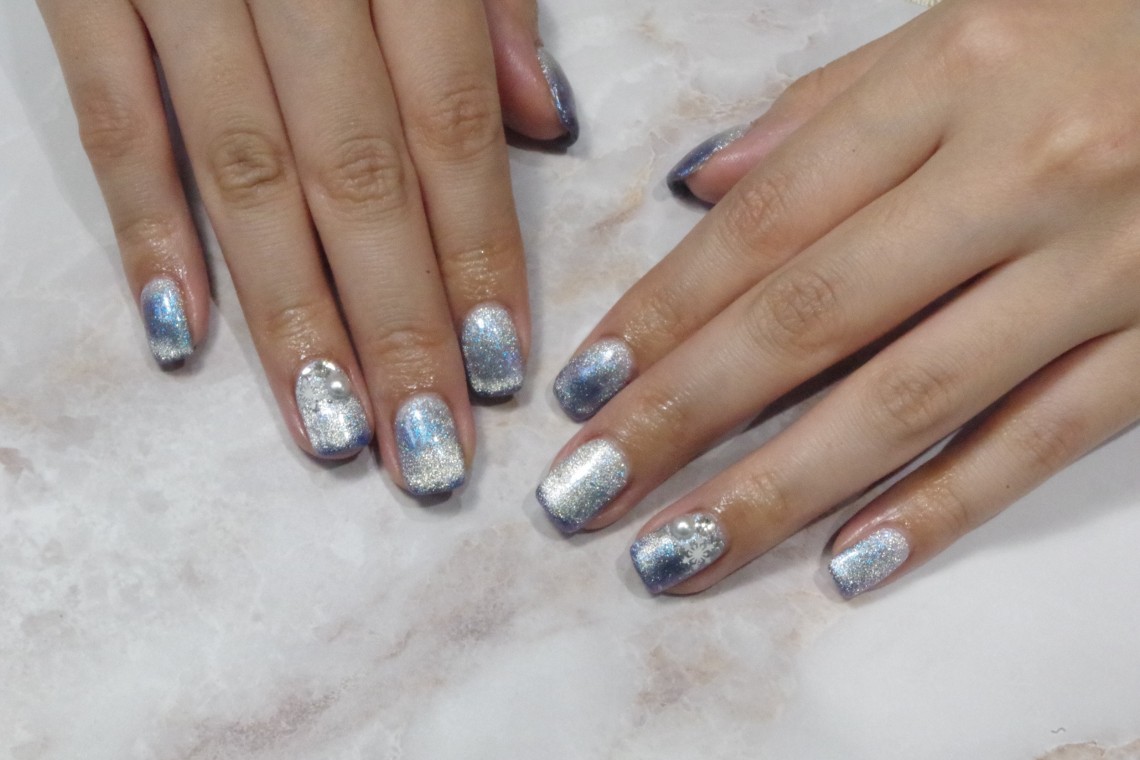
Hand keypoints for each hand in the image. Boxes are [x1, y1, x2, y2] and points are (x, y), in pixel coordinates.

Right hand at [38, 0, 577, 494]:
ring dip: (288, 313)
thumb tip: (540, 122)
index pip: (446, 128)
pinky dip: (144, 225)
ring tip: (334, 430)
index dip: (476, 255)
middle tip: (430, 452)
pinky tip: (182, 337)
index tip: (500, 371)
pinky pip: (108, 111)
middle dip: (397, 322)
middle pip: (354, 174)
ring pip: (239, 168)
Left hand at [536, 0, 1139, 597]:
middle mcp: (1022, 171)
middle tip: (588, 492)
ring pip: (911, 395)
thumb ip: (827, 112)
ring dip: (781, 487)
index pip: (769, 221)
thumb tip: (700, 188)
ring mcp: (1102, 265)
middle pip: (814, 316)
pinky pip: (1041, 438)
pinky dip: (943, 506)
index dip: (664, 313)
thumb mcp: (964, 30)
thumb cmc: (1106, 30)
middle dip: (685, 416)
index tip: (586, 391)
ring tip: (680, 551)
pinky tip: (849, 560)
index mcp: (954, 77)